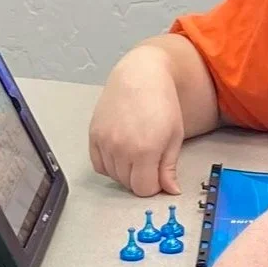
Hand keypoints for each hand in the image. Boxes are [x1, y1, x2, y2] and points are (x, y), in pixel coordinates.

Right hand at [89, 46, 184, 197]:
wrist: (141, 76)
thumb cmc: (162, 103)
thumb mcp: (174, 137)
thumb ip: (169, 168)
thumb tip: (170, 190)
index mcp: (145, 151)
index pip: (144, 189)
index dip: (153, 186)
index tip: (158, 174)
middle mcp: (121, 148)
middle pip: (128, 184)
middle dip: (140, 178)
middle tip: (149, 160)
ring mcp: (104, 141)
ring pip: (113, 176)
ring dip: (125, 171)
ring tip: (136, 151)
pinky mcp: (93, 135)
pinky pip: (99, 165)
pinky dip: (109, 164)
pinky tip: (121, 151)